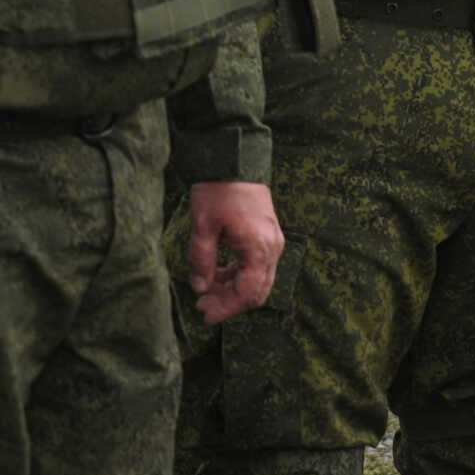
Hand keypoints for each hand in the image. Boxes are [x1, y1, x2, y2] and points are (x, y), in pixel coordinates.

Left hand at [186, 180, 283, 325]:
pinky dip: (240, 275)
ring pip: (259, 280)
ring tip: (207, 290)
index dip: (226, 309)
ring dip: (234, 290)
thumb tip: (201, 288)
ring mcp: (273, 241)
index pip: (246, 293)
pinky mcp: (268, 235)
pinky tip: (219, 274)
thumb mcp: (203, 227)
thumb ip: (202, 261)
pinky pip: (258, 266)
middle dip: (230, 303)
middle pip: (257, 291)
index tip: (205, 315)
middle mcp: (272, 248)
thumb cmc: (219, 191)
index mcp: (258, 248)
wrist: (236, 160)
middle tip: (203, 305)